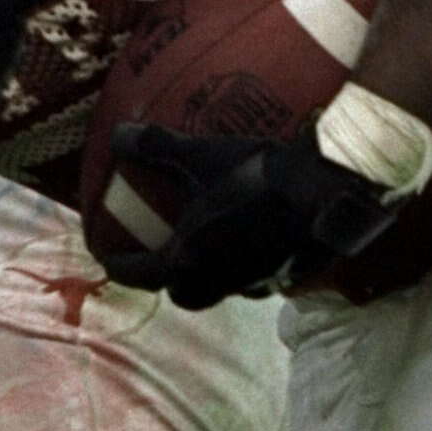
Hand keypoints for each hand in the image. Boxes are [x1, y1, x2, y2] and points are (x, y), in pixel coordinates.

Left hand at [94, 122, 397, 309]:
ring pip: (221, 291)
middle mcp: (217, 281)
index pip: (138, 275)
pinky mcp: (286, 278)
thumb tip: (116, 135)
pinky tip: (255, 244)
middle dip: (168, 280)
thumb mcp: (202, 156)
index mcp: (187, 260)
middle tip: (163, 256)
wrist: (325, 194)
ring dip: (208, 277)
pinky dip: (247, 269)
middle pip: (182, 295)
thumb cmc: (257, 178)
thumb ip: (155, 147)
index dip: (117, 267)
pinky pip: (257, 282)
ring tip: (211, 250)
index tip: (106, 259)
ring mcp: (255, 284)